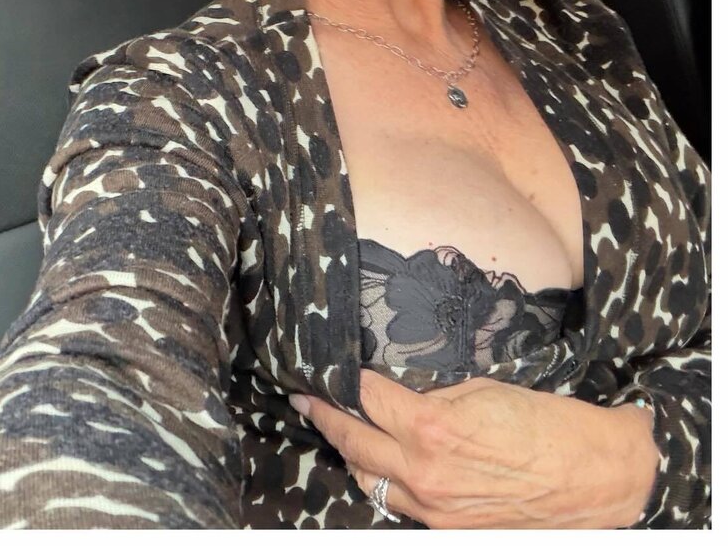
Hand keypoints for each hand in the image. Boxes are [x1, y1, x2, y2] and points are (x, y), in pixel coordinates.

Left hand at [289, 371, 653, 528]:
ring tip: (334, 426)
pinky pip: (396, 503)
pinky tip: (375, 461)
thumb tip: (397, 391)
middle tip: (305, 398)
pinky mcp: (448, 529)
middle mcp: (424, 473)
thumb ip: (432, 395)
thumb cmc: (545, 423)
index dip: (340, 381)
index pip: (365, 398)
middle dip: (324, 416)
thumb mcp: (482, 390)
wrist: (596, 477)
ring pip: (367, 478)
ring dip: (348, 451)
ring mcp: (434, 508)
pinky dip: (379, 480)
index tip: (323, 370)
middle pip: (353, 441)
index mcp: (431, 428)